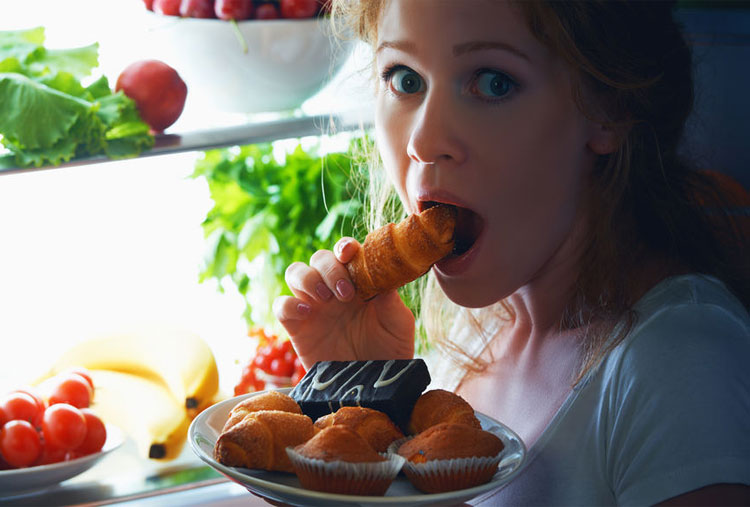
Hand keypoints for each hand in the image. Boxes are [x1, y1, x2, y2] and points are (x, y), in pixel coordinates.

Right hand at [273, 238, 415, 368]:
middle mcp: (334, 289)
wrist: (373, 387)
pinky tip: (307, 313)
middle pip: (319, 258)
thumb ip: (391, 298)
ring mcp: (314, 307)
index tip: (349, 253)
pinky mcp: (297, 328)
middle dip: (330, 268)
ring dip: (308, 278)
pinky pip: (281, 305)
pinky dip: (288, 303)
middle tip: (346, 293)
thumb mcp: (399, 323)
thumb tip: (382, 275)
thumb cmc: (390, 351)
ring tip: (326, 299)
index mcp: (359, 281)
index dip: (344, 247)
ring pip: (295, 272)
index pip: (346, 252)